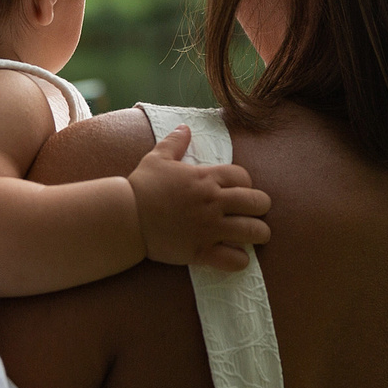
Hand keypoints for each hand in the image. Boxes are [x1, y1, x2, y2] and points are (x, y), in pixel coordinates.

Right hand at [125, 125, 271, 272]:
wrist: (126, 216)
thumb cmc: (142, 186)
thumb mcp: (157, 158)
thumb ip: (175, 142)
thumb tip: (185, 128)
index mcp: (205, 179)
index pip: (244, 177)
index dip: (247, 183)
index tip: (240, 190)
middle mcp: (213, 202)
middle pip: (257, 202)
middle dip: (261, 206)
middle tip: (256, 212)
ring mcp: (209, 228)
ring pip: (253, 231)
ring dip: (259, 233)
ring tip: (256, 235)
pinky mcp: (201, 251)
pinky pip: (234, 259)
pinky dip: (240, 260)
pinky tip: (237, 256)